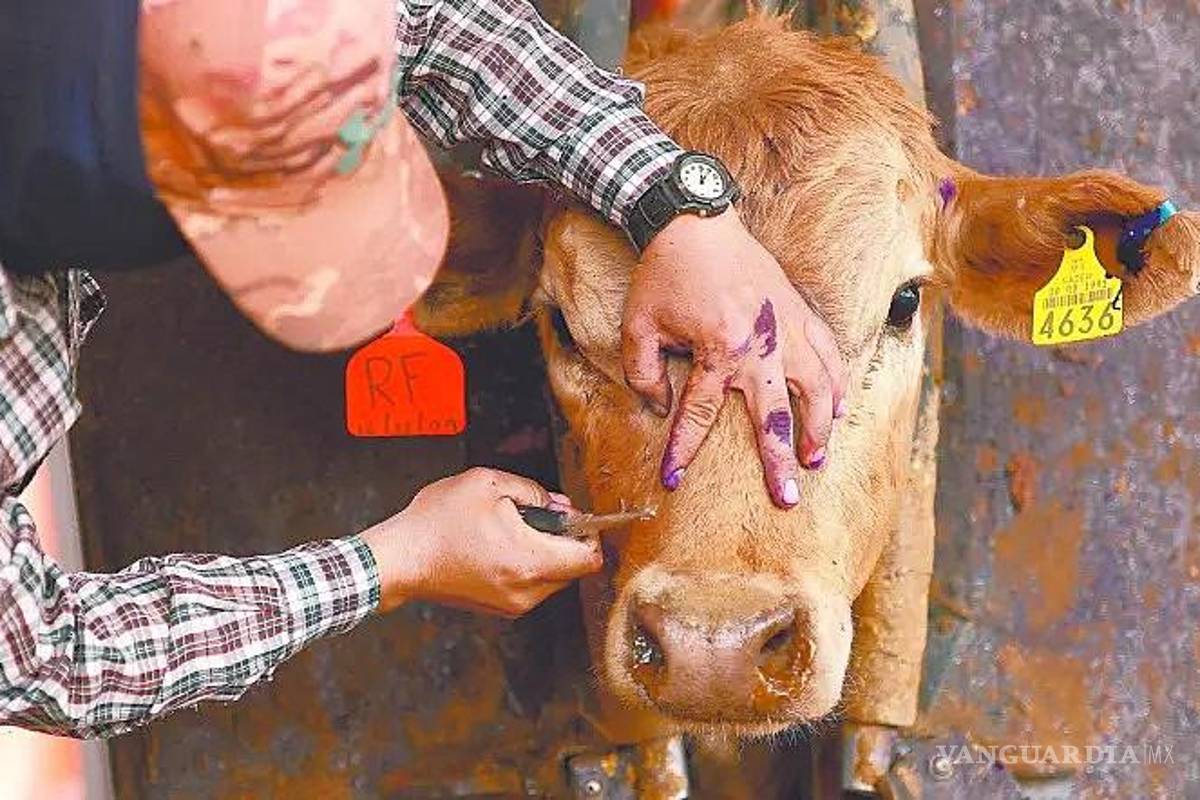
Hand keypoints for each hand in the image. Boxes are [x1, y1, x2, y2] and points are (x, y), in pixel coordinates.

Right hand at [361, 468, 601, 615]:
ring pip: (552, 578)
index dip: (589, 532)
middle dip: (563, 539)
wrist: (399, 559)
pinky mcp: (498, 608)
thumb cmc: (437, 521)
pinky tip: (498, 544)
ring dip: (544, 552)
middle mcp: (527, 591)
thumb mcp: (487, 484)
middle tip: (536, 513)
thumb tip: (559, 505)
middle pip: (573, 568)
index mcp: (530, 561)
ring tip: (510, 528)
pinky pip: (530, 585)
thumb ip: (533, 491)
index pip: (589, 559)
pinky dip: (526, 565)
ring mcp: (512, 604)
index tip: (572, 515)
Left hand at [622, 210, 847, 508]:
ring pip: (815, 388)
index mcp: (717, 349)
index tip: (672, 479)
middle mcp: (759, 344)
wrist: (693, 219)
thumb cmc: (664, 273)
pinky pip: (828, 352)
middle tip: (786, 497)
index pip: (700, 414)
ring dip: (818, 428)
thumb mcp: (638, 325)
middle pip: (774, 416)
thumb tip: (661, 408)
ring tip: (818, 460)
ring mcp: (785, 326)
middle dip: (779, 462)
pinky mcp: (798, 309)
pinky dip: (837, 382)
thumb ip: (645, 373)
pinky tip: (839, 408)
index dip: (683, 448)